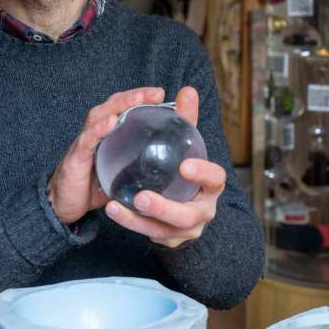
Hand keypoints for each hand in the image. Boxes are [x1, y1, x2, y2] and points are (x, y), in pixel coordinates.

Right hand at [47, 87, 165, 223]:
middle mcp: (95, 132)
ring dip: (119, 106)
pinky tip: (110, 122)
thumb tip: (169, 168)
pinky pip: (87, 139)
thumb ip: (140, 166)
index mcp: (107, 134)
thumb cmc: (93, 187)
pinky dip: (99, 129)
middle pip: (114, 106)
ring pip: (100, 116)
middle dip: (135, 96)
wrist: (64, 205)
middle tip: (157, 93)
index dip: (141, 98)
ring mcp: (84, 143)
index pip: (124, 108)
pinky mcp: (76, 157)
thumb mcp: (122, 174)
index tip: (161, 94)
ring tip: (137, 99)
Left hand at [104, 86, 225, 247]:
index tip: (184, 165)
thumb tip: (187, 90)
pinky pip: (149, 235)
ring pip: (164, 230)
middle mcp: (203, 210)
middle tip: (141, 197)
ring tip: (114, 206)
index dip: (203, 173)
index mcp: (212, 185)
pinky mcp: (169, 239)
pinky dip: (130, 224)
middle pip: (188, 215)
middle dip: (164, 208)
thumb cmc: (185, 169)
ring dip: (138, 220)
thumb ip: (187, 120)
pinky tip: (113, 210)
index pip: (216, 179)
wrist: (184, 206)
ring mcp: (186, 230)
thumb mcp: (187, 146)